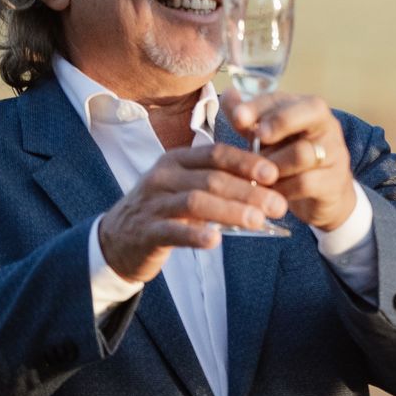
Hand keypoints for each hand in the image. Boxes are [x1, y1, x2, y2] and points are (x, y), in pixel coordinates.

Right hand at [97, 144, 287, 283]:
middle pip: (211, 178)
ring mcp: (153, 203)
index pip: (216, 154)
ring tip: (257, 221)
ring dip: (230, 211)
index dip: (246, 162)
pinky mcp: (146, 231)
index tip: (275, 173)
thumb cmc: (164, 209)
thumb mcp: (186, 186)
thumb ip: (219, 181)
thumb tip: (268, 184)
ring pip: (195, 202)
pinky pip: (173, 230)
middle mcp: (163, 176)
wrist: (117, 239)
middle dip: (248, 191)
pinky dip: (195, 234)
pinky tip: (215, 241)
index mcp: (177, 160)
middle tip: (278, 205)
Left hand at [224, 93, 354, 231]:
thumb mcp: (267, 138)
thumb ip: (248, 120)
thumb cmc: (288, 160)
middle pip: (311, 112)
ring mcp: (335, 153)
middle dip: (280, 122)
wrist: (321, 195)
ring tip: (257, 174)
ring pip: (303, 152)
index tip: (238, 117)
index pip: (285, 98)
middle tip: (258, 137)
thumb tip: (229, 94)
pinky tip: (270, 191)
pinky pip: (305, 182)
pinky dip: (282, 188)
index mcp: (307, 109)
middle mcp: (326, 126)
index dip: (259, 106)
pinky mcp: (335, 182)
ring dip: (274, 164)